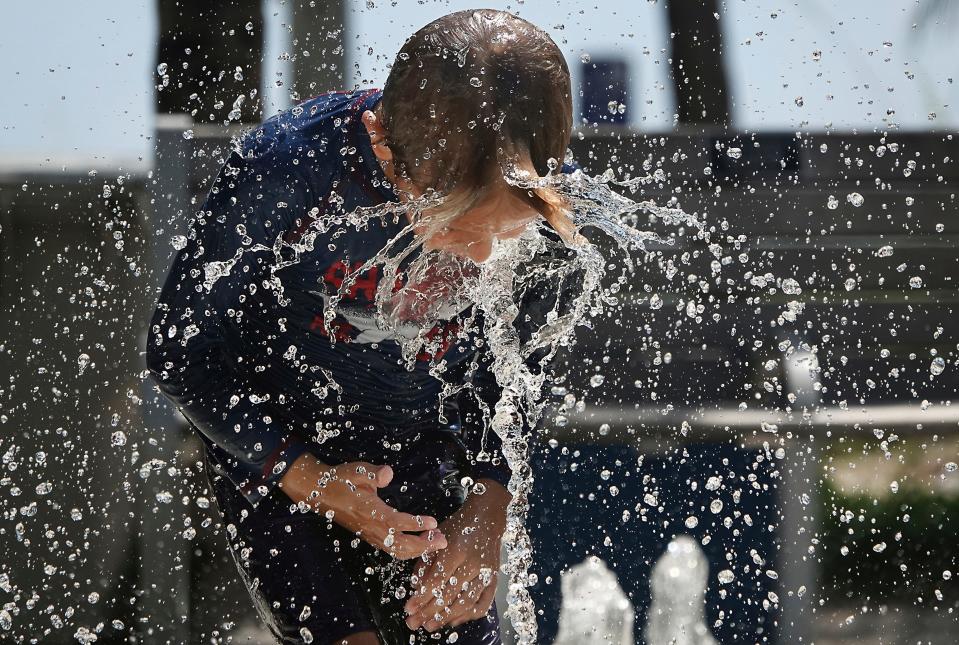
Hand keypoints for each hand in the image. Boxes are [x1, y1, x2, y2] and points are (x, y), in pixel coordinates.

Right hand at [280, 453, 447, 559]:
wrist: (318, 492)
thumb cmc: (341, 479)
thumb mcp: (357, 470)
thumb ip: (374, 473)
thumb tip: (389, 473)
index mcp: (369, 511)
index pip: (396, 522)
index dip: (416, 524)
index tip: (434, 523)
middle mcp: (370, 527)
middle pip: (400, 544)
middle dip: (423, 545)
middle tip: (443, 541)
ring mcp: (369, 534)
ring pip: (395, 551)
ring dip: (417, 550)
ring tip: (436, 544)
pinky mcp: (369, 536)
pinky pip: (390, 550)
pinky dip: (406, 551)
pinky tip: (418, 546)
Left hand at [403, 480, 510, 631]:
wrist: (488, 518)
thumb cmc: (459, 526)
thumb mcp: (437, 537)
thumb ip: (425, 561)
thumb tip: (416, 587)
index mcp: (456, 550)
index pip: (436, 581)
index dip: (421, 598)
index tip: (408, 609)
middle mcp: (473, 564)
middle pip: (449, 595)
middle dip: (428, 612)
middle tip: (413, 623)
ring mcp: (486, 573)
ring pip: (465, 603)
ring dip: (446, 618)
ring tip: (429, 626)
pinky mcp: (494, 579)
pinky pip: (483, 603)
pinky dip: (468, 616)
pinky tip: (453, 621)